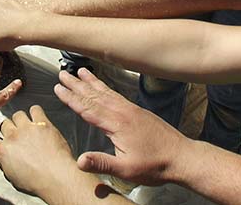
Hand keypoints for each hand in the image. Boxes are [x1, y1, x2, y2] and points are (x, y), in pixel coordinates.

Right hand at [0, 106, 76, 195]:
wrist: (56, 177)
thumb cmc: (38, 182)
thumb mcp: (14, 179)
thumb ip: (6, 166)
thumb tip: (6, 163)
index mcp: (3, 151)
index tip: (4, 142)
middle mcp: (12, 136)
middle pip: (5, 124)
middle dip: (10, 128)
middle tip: (17, 133)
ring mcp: (27, 128)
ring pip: (18, 114)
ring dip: (22, 119)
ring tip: (28, 126)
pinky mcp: (42, 123)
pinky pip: (35, 109)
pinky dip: (36, 112)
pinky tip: (39, 119)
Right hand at [54, 68, 190, 185]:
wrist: (182, 157)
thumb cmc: (156, 165)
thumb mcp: (126, 170)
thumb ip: (101, 163)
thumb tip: (79, 161)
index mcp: (117, 124)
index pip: (88, 108)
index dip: (71, 98)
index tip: (58, 88)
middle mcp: (123, 112)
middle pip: (94, 95)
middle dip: (76, 84)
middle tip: (62, 73)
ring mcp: (131, 110)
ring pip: (106, 92)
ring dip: (90, 82)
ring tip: (79, 71)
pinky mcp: (138, 111)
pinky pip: (116, 95)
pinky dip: (105, 88)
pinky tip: (102, 87)